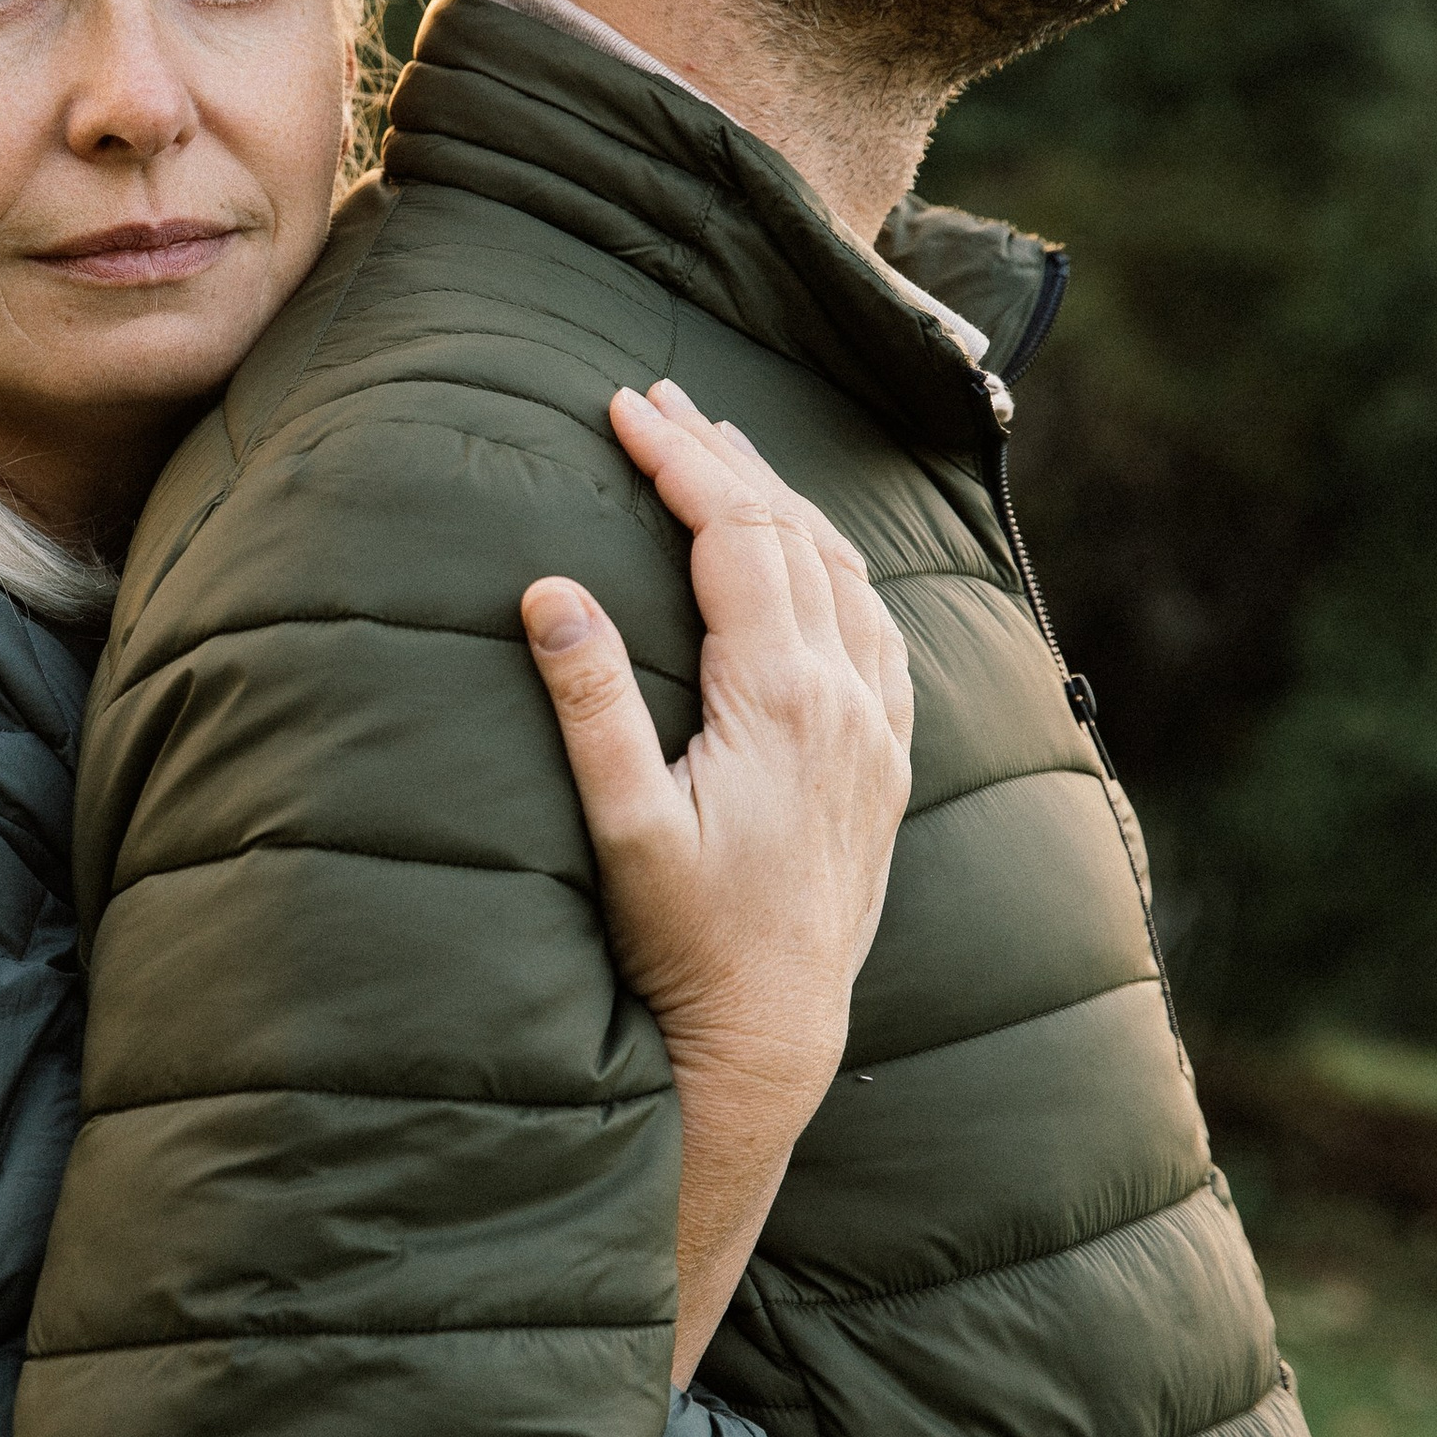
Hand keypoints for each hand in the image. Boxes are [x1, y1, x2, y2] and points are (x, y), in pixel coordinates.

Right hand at [521, 383, 913, 1376]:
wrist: (772, 1037)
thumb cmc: (682, 944)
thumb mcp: (621, 829)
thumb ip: (589, 707)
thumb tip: (547, 590)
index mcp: (782, 700)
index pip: (736, 537)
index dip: (680, 461)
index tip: (624, 405)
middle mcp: (849, 701)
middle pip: (794, 535)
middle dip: (724, 457)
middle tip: (660, 399)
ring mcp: (880, 731)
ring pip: (845, 572)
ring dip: (782, 502)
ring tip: (722, 451)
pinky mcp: (889, 763)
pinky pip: (878, 627)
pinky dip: (835, 565)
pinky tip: (809, 556)